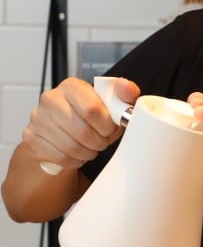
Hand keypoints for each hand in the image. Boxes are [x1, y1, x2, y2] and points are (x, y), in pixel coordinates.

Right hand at [23, 76, 139, 171]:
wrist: (65, 127)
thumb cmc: (91, 115)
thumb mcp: (113, 103)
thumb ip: (125, 94)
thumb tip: (126, 87)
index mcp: (72, 86)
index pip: (92, 109)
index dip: (107, 125)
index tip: (111, 128)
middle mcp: (50, 99)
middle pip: (82, 131)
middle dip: (99, 141)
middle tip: (103, 140)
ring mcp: (38, 118)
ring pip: (71, 147)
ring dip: (89, 152)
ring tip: (92, 146)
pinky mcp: (32, 138)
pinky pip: (60, 157)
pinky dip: (75, 160)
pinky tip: (79, 152)